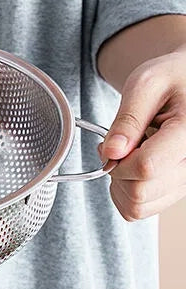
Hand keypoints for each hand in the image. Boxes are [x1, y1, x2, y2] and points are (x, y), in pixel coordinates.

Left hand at [99, 47, 185, 220]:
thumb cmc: (172, 78)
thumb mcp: (146, 83)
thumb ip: (127, 119)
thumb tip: (111, 153)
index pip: (146, 167)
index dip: (119, 161)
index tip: (114, 144)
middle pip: (140, 192)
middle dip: (118, 172)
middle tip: (120, 146)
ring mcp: (185, 180)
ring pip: (138, 206)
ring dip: (120, 184)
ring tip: (130, 154)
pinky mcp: (176, 189)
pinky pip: (139, 210)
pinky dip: (125, 193)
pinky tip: (133, 168)